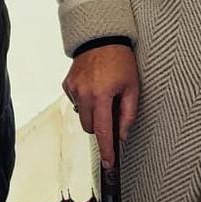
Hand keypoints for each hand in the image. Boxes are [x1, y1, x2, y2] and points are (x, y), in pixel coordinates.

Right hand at [63, 45, 139, 169]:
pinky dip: (84, 102)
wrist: (102, 38)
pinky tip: (94, 88)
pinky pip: (75, 102)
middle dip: (101, 126)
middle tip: (112, 112)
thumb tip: (122, 135)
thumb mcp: (132, 87)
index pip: (103, 131)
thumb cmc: (120, 60)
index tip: (108, 163)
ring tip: (104, 97)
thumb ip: (128, 114)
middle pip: (90, 127)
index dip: (106, 149)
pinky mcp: (67, 84)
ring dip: (92, 114)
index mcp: (102, 95)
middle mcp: (84, 93)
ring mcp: (73, 89)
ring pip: (81, 116)